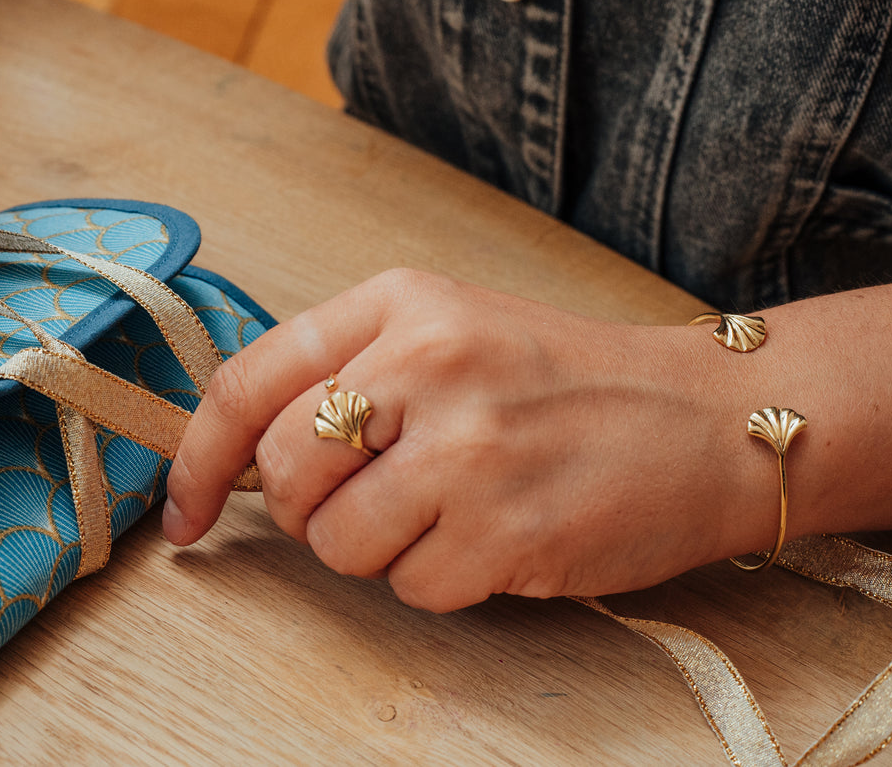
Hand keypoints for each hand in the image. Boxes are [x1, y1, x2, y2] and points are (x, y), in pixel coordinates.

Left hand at [163, 269, 768, 611]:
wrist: (709, 420)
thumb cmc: (567, 381)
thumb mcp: (449, 331)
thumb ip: (348, 373)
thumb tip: (236, 459)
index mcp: (399, 304)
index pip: (248, 382)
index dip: (197, 458)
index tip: (183, 513)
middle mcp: (424, 365)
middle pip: (282, 470)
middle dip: (309, 506)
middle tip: (373, 495)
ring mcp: (466, 449)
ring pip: (337, 542)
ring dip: (377, 548)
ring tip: (449, 510)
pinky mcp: (505, 529)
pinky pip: (410, 587)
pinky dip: (439, 579)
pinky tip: (493, 536)